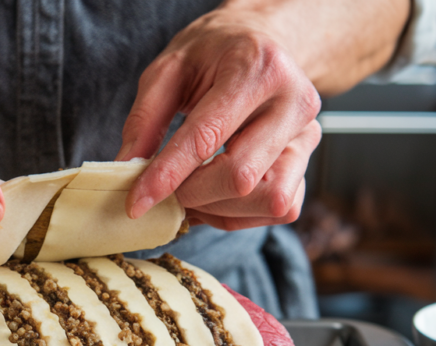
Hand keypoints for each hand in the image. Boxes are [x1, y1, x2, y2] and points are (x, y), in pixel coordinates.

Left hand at [117, 11, 321, 230]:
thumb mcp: (169, 69)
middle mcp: (293, 102)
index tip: (136, 203)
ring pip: (266, 199)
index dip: (167, 176)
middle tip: (162, 193)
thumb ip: (144, 119)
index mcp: (258, 69)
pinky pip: (279, 208)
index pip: (207, 137)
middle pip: (240, 177)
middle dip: (192, 195)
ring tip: (189, 192)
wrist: (262, 43)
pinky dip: (240, 213)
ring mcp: (308, 134)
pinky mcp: (309, 161)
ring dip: (218, 208)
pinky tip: (215, 196)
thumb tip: (126, 170)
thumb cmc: (214, 54)